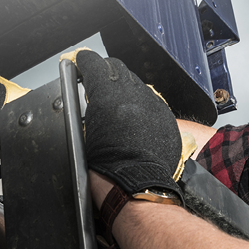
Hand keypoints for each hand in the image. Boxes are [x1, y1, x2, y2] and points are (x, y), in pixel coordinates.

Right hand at [73, 51, 181, 197]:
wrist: (135, 187)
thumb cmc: (106, 168)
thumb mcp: (83, 133)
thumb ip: (89, 105)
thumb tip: (90, 95)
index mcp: (107, 95)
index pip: (95, 64)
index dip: (86, 62)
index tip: (82, 62)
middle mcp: (132, 94)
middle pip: (118, 69)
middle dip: (106, 73)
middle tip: (97, 82)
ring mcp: (152, 104)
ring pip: (136, 84)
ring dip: (125, 90)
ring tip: (116, 106)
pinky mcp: (166, 117)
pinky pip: (152, 103)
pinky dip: (142, 106)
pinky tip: (134, 120)